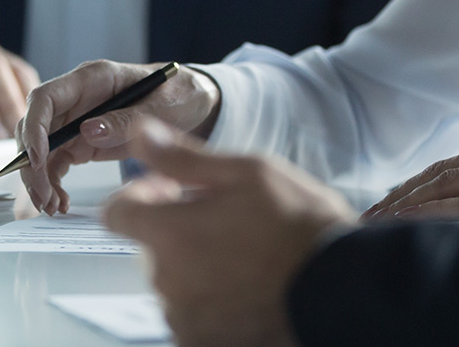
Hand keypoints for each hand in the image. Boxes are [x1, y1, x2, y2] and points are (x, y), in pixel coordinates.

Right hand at [17, 59, 220, 214]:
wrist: (191, 102)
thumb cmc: (179, 93)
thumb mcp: (162, 105)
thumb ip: (127, 118)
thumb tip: (86, 131)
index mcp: (93, 78)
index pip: (45, 97)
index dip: (34, 127)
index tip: (38, 159)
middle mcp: (77, 99)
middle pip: (35, 127)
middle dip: (31, 164)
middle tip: (43, 196)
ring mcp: (76, 121)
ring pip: (40, 150)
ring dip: (39, 179)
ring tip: (52, 206)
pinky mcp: (81, 142)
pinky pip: (56, 163)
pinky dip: (53, 184)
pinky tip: (61, 202)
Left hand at [104, 119, 353, 346]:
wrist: (341, 289)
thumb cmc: (300, 226)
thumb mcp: (248, 173)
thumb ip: (183, 157)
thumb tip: (139, 132)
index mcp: (171, 234)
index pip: (117, 213)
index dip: (140, 195)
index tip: (172, 190)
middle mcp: (168, 282)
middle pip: (151, 247)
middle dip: (178, 228)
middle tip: (227, 219)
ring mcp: (185, 319)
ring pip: (175, 281)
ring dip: (196, 265)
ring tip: (246, 254)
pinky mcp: (203, 342)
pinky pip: (193, 313)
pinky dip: (212, 299)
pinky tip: (248, 285)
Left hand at [360, 133, 458, 226]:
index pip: (449, 167)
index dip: (412, 187)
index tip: (384, 207)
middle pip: (439, 173)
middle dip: (399, 196)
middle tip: (366, 219)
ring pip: (449, 185)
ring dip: (409, 204)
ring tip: (379, 225)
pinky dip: (439, 212)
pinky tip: (417, 223)